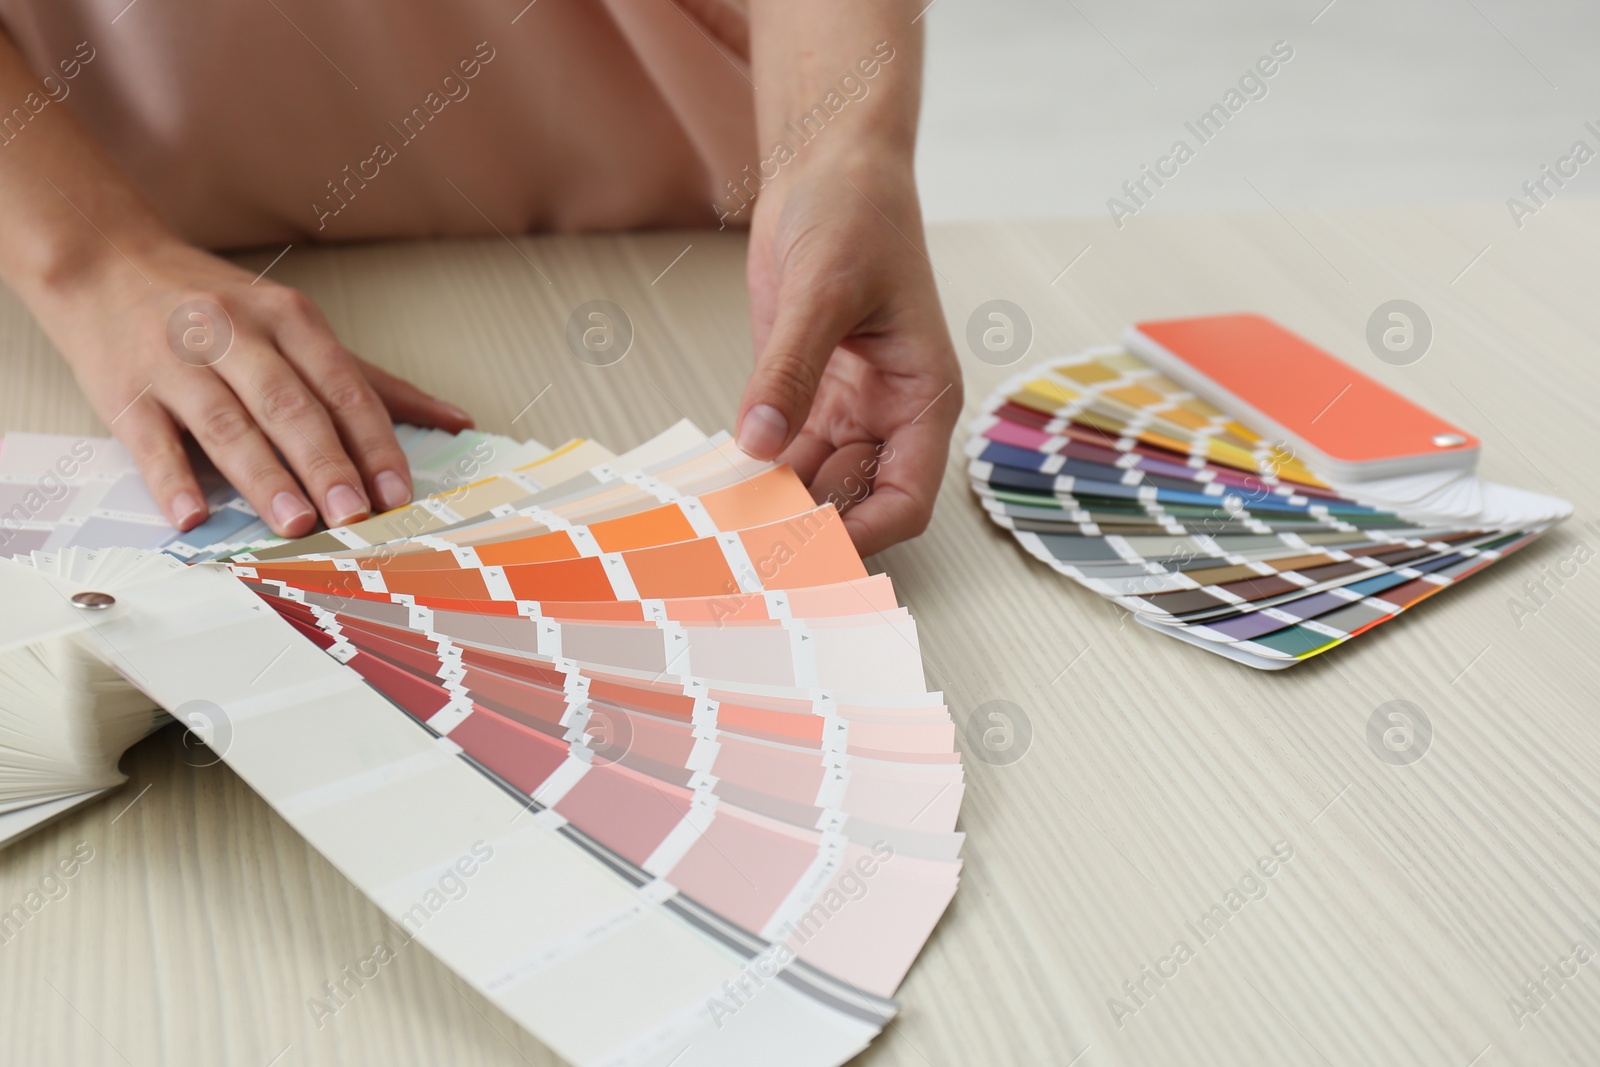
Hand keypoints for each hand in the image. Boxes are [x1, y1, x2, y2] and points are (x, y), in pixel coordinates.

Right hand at [34, 239, 473, 535]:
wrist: (105, 262)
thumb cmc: (217, 306)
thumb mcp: (296, 325)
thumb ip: (371, 380)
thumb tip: (455, 419)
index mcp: (288, 319)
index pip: (342, 386)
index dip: (373, 442)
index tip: (397, 492)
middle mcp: (235, 335)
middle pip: (289, 405)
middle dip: (326, 463)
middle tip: (353, 515)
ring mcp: (177, 362)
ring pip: (227, 424)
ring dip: (263, 477)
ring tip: (294, 522)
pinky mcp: (125, 391)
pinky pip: (151, 441)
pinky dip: (172, 481)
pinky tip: (193, 517)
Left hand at [737, 154, 960, 556]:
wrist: (829, 165)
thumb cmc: (859, 212)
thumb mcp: (823, 290)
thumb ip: (790, 370)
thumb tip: (760, 444)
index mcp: (923, 396)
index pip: (906, 497)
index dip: (862, 535)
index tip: (805, 554)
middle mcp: (889, 413)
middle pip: (853, 501)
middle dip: (805, 529)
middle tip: (742, 552)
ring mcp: (844, 407)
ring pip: (812, 485)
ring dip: (771, 506)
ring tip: (718, 530)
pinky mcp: (802, 392)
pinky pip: (780, 452)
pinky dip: (751, 473)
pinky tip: (714, 489)